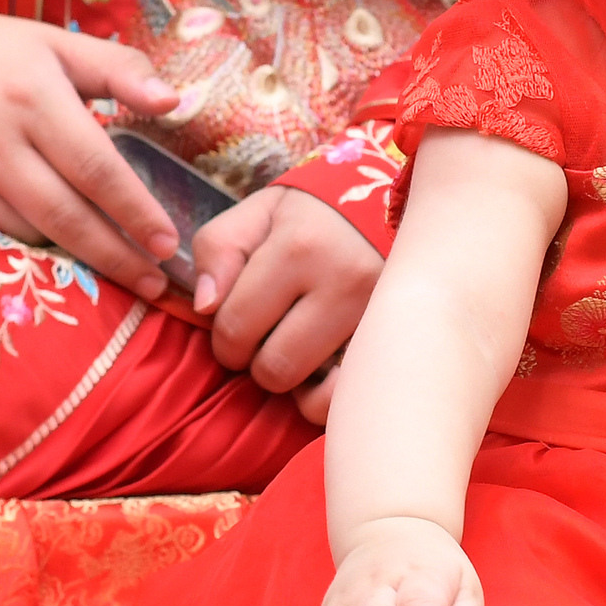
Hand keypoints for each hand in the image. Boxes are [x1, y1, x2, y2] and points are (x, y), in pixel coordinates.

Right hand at [0, 2, 182, 295]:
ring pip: (24, 231)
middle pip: (63, 214)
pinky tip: (55, 256)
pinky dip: (23, 245)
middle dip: (114, 255)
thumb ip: (121, 69)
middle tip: (154, 281)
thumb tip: (174, 102)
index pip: (95, 168)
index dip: (135, 211)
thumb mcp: (60, 46)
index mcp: (32, 94)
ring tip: (115, 267)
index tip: (169, 244)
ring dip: (73, 256)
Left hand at [193, 186, 382, 419]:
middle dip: (257, 361)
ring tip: (299, 346)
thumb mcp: (259, 214)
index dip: (224, 337)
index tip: (239, 323)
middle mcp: (345, 283)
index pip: (236, 328)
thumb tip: (205, 308)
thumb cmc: (314, 214)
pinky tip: (325, 369)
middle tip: (268, 337)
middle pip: (273, 368)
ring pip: (312, 394)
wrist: (394, 206)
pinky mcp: (400, 340)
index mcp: (300, 248)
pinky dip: (329, 397)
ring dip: (295, 378)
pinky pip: (350, 399)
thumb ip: (218, 250)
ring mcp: (380, 316)